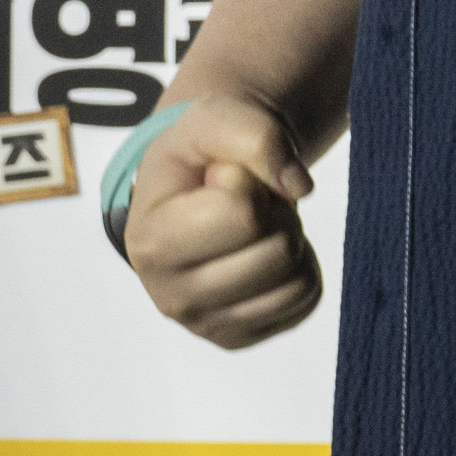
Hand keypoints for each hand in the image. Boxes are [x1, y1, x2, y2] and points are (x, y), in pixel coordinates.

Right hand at [125, 94, 322, 351]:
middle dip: (276, 212)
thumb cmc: (199, 154)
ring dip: (289, 238)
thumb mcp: (214, 119)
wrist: (195, 184)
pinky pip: (305, 302)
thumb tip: (299, 187)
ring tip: (255, 223)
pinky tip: (264, 249)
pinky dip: (300, 267)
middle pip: (278, 252)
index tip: (222, 177)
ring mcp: (205, 325)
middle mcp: (170, 297)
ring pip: (296, 282)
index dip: (249, 181)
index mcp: (150, 243)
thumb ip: (256, 136)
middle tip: (249, 199)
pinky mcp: (239, 337)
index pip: (244, 214)